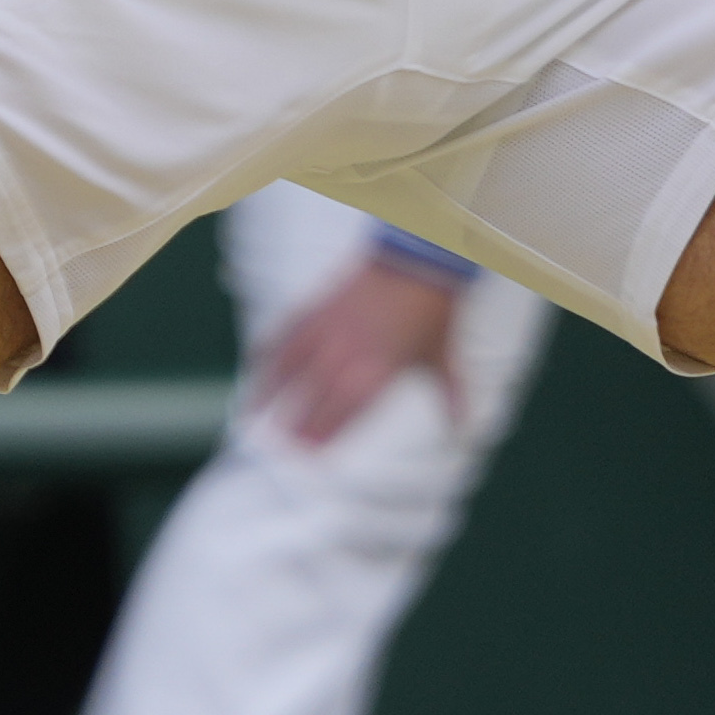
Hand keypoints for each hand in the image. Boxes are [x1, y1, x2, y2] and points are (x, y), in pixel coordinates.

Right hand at [249, 250, 466, 446]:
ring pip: (286, 370)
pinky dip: (266, 350)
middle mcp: (342, 360)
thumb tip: (463, 426)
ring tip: (251, 414)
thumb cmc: (434, 311)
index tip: (306, 457)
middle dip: (293, 428)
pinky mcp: (316, 306)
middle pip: (309, 404)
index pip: (339, 420)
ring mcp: (325, 332)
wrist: (419, 257)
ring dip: (267, 393)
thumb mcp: (442, 357)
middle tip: (278, 447)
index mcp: (373, 378)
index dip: (320, 441)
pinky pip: (283, 334)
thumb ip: (450, 396)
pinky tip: (254, 363)